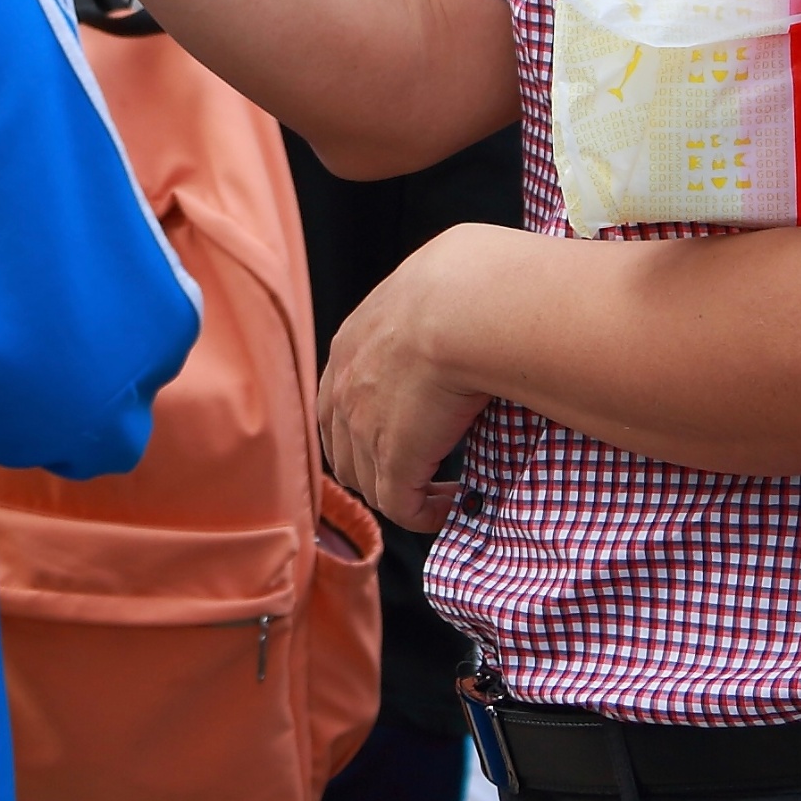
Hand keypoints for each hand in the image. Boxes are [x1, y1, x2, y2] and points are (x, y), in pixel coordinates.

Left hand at [315, 225, 505, 532]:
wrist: (462, 308)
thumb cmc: (463, 285)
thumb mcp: (429, 289)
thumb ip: (427, 309)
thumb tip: (460, 308)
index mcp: (349, 346)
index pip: (338, 401)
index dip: (363, 426)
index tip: (406, 433)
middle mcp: (344, 389)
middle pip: (345, 449)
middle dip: (377, 468)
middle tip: (421, 474)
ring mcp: (363, 428)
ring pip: (371, 481)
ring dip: (404, 492)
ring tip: (441, 492)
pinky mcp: (395, 460)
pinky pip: (401, 506)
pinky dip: (424, 514)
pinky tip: (454, 504)